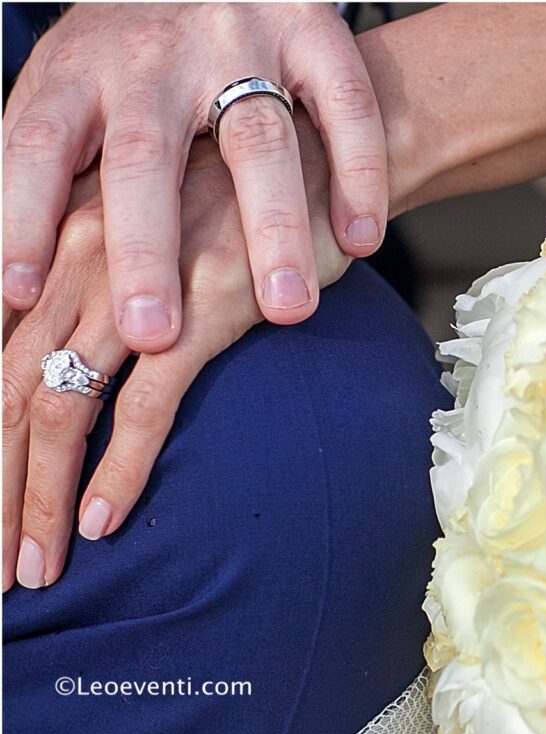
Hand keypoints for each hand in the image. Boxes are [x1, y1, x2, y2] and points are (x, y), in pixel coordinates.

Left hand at [2, 109, 349, 591]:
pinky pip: (142, 405)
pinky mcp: (201, 310)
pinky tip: (102, 519)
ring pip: (56, 406)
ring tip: (38, 569)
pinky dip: (116, 469)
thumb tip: (71, 366)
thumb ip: (100, 290)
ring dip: (37, 498)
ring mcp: (135, 288)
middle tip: (1, 572)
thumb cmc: (234, 204)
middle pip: (0, 395)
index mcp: (52, 246)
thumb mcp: (149, 236)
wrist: (319, 155)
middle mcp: (75, 263)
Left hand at [3, 2, 384, 351]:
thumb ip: (44, 170)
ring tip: (287, 308)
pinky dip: (357, 174)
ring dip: (274, 227)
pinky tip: (360, 240)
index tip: (19, 295)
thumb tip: (4, 278)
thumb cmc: (135, 65)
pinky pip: (345, 107)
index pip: (36, 145)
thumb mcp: (69, 95)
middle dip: (146, 249)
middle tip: (152, 334)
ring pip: (258, 141)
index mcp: (80, 71)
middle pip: (146, 158)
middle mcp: (154, 55)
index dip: (22, 217)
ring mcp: (242, 39)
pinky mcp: (315, 33)